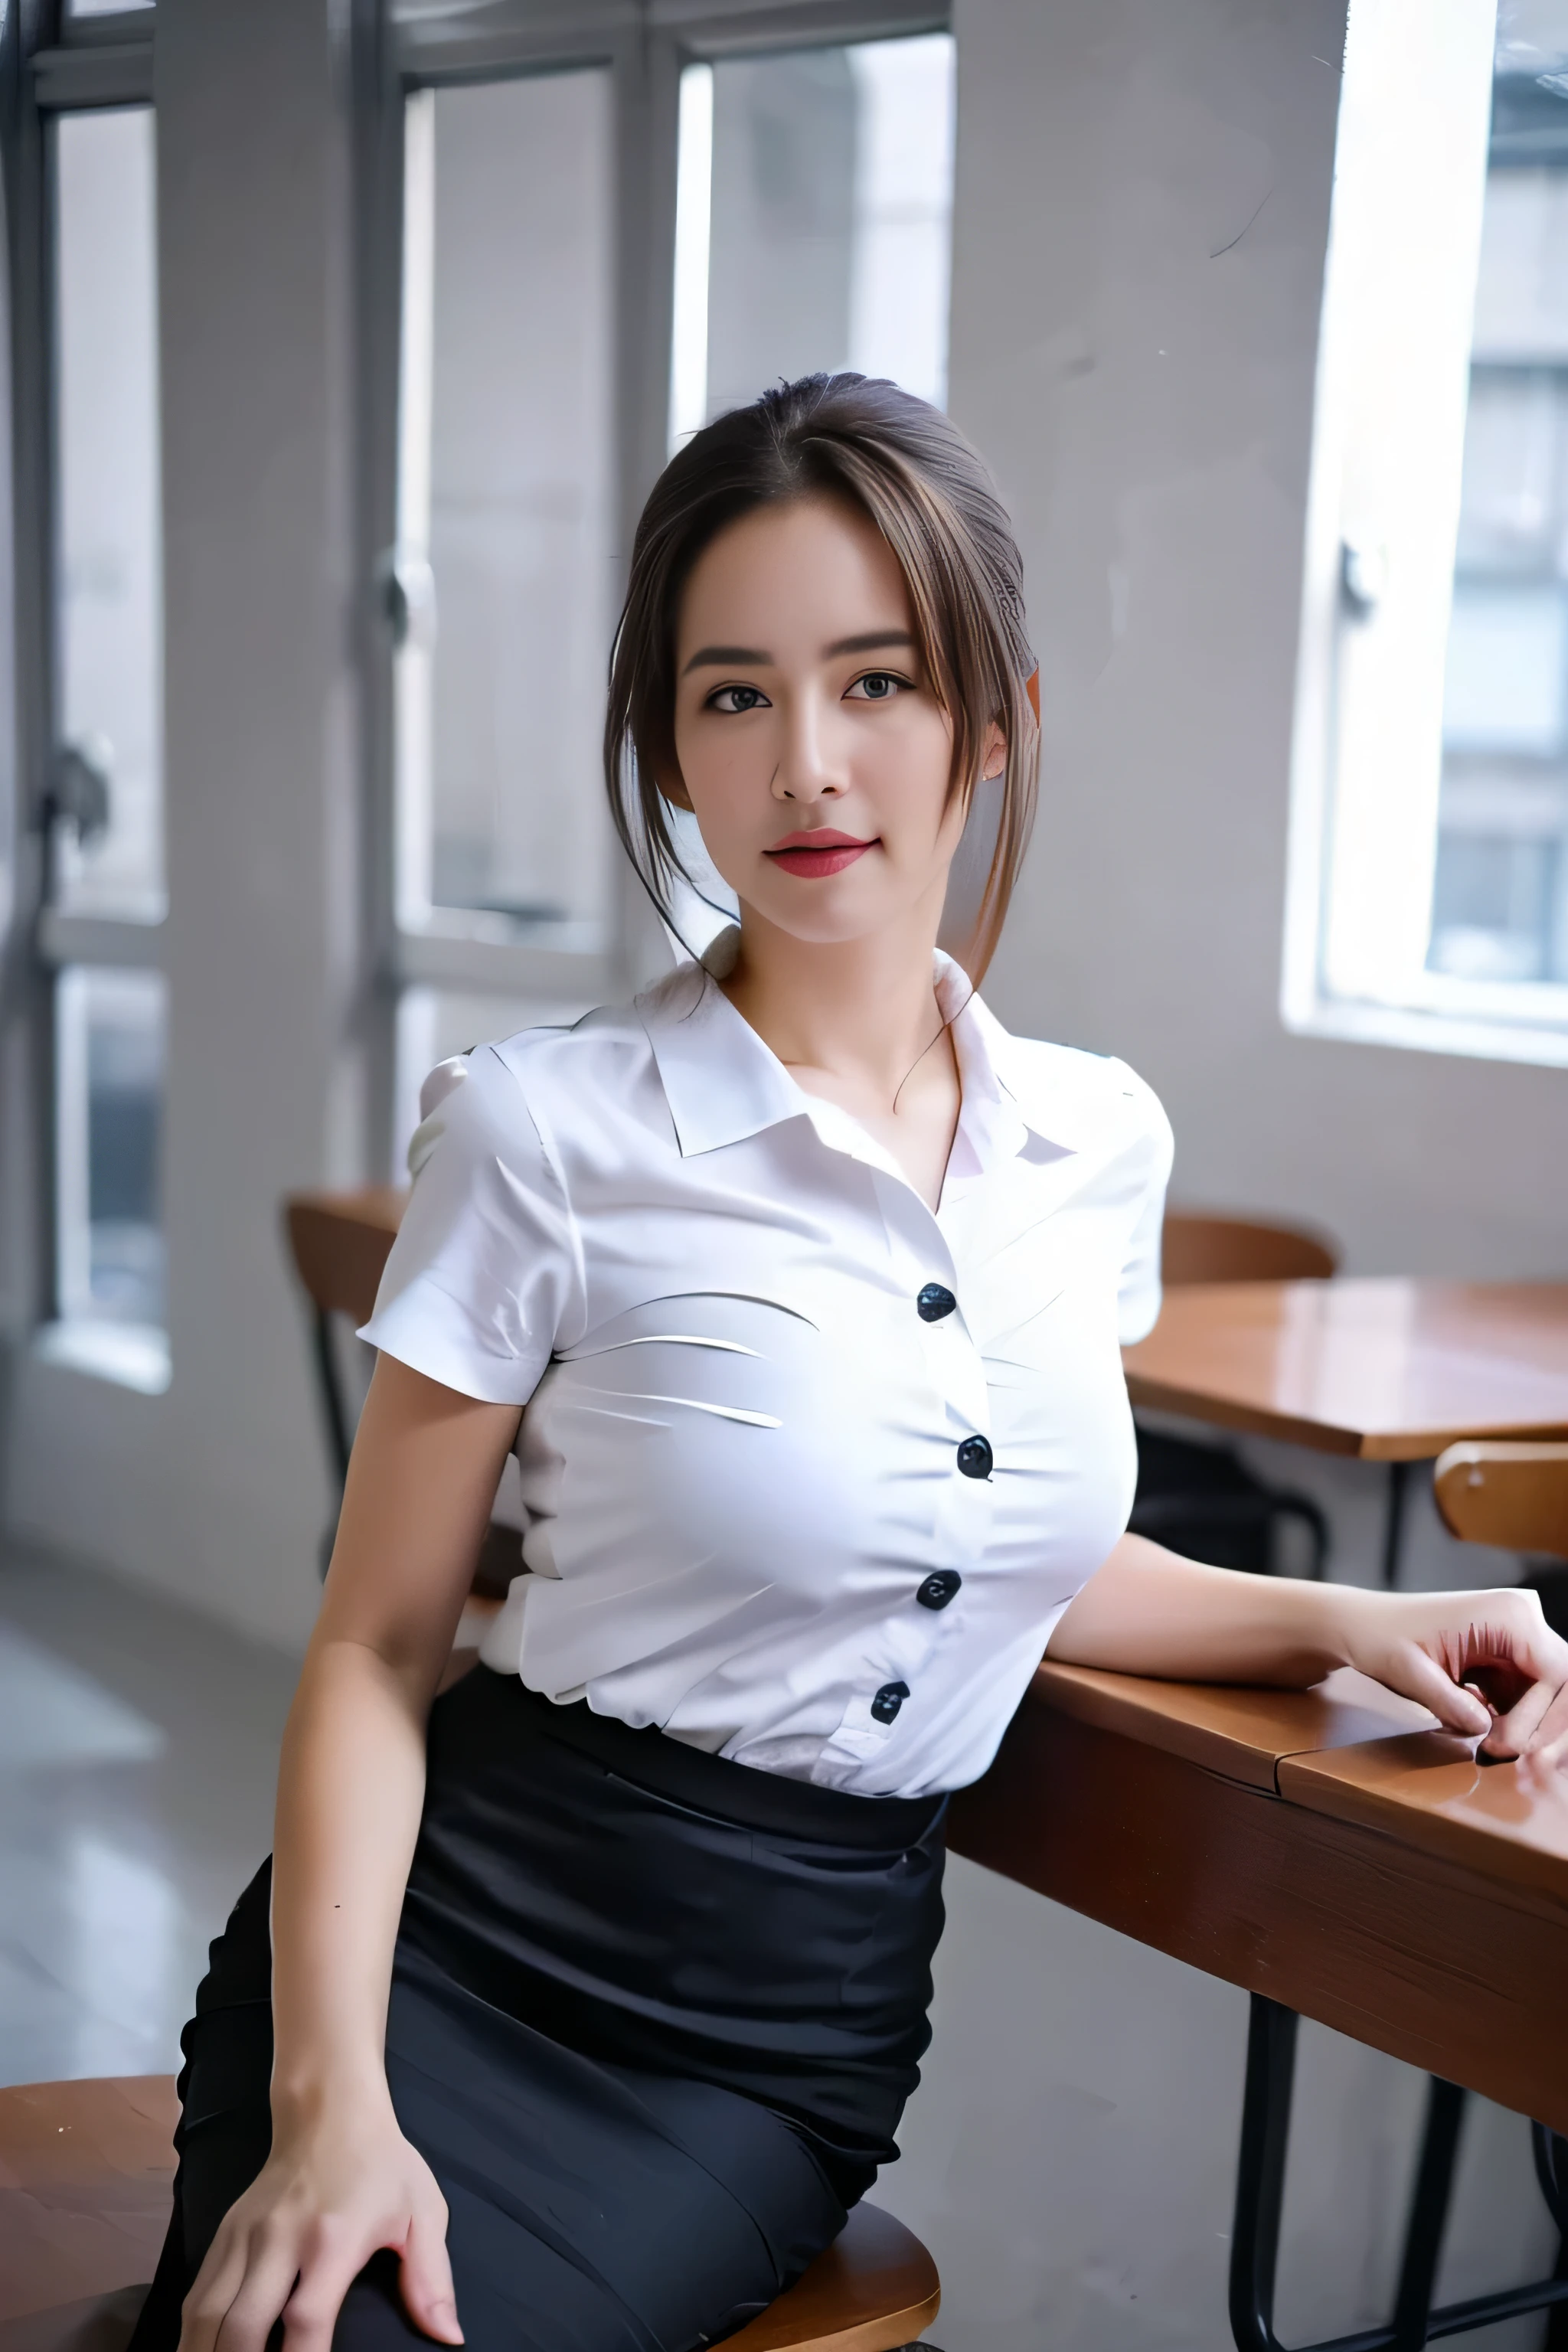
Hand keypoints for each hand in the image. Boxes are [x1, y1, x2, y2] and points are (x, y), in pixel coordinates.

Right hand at [178, 2092, 460, 2351]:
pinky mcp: (224, 2232)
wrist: (329, 2108)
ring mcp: (245, 2235)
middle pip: (242, 2328)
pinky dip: (193, 2334)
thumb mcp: (422, 2213)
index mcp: (333, 2239)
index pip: (306, 2321)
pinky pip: (196, 2294)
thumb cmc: (381, 2164)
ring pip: (205, 2315)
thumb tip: (449, 2336)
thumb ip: (432, 2279)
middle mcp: (280, 2239)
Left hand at [1338, 1584, 1567, 1763]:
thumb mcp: (1409, 1673)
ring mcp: (1517, 1642)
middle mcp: (1523, 1622)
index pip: (1555, 1674)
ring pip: (1550, 1697)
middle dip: (1542, 1728)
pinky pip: (1529, 1699)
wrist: (1362, 1627)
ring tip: (1493, 1751)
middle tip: (1504, 1756)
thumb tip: (1486, 1731)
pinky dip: (1517, 1725)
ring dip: (1530, 1730)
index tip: (1503, 1745)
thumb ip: (1449, 1702)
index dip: (1539, 1718)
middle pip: (1562, 1686)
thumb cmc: (1381, 1639)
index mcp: (1508, 1615)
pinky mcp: (1507, 1662)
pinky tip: (1491, 1741)